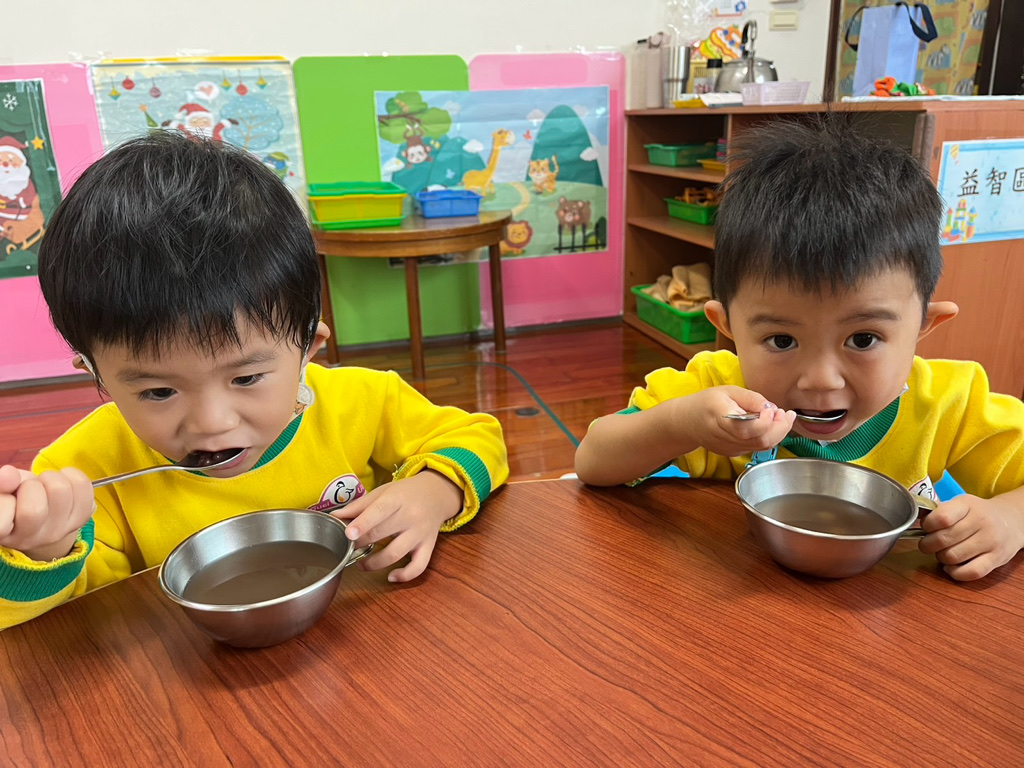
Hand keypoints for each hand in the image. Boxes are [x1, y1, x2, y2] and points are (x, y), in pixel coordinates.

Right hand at [0, 464, 94, 560]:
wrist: (41, 510)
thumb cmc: (15, 497)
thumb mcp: (3, 491)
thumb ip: (2, 484)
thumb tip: (8, 474)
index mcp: (4, 533)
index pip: (2, 520)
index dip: (5, 502)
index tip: (8, 497)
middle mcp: (31, 539)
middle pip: (34, 510)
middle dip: (30, 486)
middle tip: (28, 487)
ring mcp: (58, 531)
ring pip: (60, 491)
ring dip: (51, 478)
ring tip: (44, 484)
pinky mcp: (80, 519)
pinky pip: (82, 485)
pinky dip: (71, 475)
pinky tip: (63, 482)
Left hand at [331, 470, 461, 582]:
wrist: (437, 494)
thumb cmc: (405, 493)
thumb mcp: (382, 492)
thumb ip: (359, 506)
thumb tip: (334, 517)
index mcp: (397, 499)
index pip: (379, 512)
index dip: (363, 524)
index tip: (348, 534)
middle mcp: (411, 516)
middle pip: (382, 534)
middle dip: (361, 544)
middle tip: (348, 548)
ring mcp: (421, 533)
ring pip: (396, 553)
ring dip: (374, 563)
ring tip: (361, 564)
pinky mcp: (429, 546)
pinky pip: (419, 566)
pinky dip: (405, 575)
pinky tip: (391, 576)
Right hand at [679, 386, 795, 457]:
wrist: (686, 422)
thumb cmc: (706, 403)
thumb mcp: (728, 391)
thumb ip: (751, 398)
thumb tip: (772, 408)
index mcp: (720, 417)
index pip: (748, 428)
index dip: (766, 421)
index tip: (772, 409)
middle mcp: (725, 437)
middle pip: (760, 441)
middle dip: (781, 428)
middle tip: (786, 414)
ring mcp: (729, 448)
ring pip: (762, 447)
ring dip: (778, 433)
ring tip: (780, 417)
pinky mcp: (733, 453)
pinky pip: (757, 448)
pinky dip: (768, 437)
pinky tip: (769, 425)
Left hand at [918, 494, 1023, 580]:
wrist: (1012, 521)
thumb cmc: (978, 513)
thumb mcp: (961, 503)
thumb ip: (940, 511)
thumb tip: (915, 518)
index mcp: (968, 505)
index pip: (942, 518)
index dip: (927, 526)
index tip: (926, 528)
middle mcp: (982, 522)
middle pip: (944, 540)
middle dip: (928, 545)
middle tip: (929, 544)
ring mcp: (991, 542)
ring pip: (953, 557)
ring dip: (941, 558)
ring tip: (942, 553)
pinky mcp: (997, 559)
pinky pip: (971, 572)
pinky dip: (955, 573)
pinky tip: (951, 567)